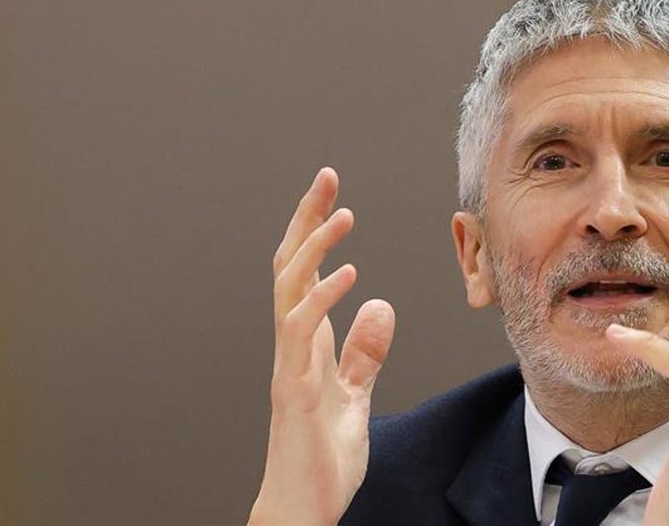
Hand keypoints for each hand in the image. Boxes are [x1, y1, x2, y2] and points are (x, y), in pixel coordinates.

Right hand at [247, 168, 394, 525]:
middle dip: (306, 219)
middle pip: (290, 266)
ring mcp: (289, 364)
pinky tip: (348, 275)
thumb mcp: (353, 397)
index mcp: (306, 343)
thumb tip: (379, 306)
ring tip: (343, 215)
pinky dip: (322, 299)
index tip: (331, 191)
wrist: (301, 512)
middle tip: (326, 176)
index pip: (304, 271)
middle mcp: (292, 345)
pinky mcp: (293, 390)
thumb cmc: (321, 461)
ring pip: (290, 289)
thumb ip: (364, 354)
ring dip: (315, 247)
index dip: (314, 229)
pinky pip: (301, 333)